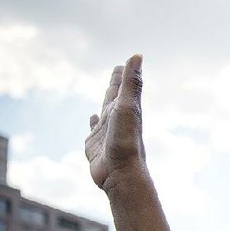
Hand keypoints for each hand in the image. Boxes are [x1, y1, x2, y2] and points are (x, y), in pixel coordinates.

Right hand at [85, 54, 145, 189]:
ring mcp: (106, 133)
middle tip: (117, 72)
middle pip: (115, 98)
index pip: (123, 87)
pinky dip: (92, 123)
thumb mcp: (128, 107)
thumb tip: (137, 55)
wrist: (121, 174)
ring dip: (105, 104)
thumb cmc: (125, 141)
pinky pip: (93, 131)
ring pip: (104, 114)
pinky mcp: (95, 146)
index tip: (125, 62)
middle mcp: (117, 120)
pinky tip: (92, 119)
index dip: (123, 74)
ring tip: (105, 98)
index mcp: (125, 110)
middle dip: (115, 85)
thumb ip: (131, 83)